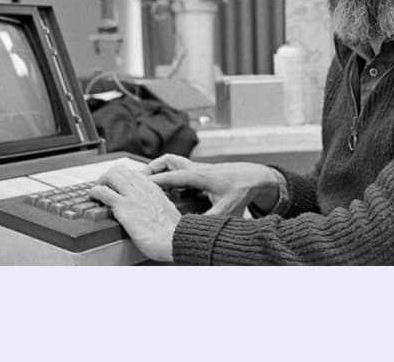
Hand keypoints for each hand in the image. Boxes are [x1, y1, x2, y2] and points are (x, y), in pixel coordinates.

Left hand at [88, 167, 179, 262]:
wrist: (172, 238)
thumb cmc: (172, 231)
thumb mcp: (168, 209)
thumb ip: (159, 204)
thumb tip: (155, 207)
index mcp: (153, 188)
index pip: (133, 173)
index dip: (121, 177)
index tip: (116, 185)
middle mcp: (141, 187)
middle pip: (120, 170)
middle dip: (108, 176)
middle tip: (103, 186)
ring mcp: (131, 195)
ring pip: (110, 175)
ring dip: (100, 181)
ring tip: (96, 191)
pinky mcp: (122, 206)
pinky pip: (102, 192)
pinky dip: (94, 192)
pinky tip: (93, 197)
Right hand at [143, 154, 280, 216]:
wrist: (255, 176)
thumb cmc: (242, 190)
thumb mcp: (227, 210)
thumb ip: (210, 221)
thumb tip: (194, 231)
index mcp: (201, 176)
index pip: (173, 177)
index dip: (156, 181)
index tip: (140, 186)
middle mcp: (196, 169)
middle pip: (168, 161)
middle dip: (152, 168)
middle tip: (138, 181)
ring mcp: (197, 168)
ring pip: (172, 162)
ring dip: (159, 169)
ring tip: (148, 183)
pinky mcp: (199, 171)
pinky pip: (178, 169)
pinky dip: (169, 175)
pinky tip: (166, 189)